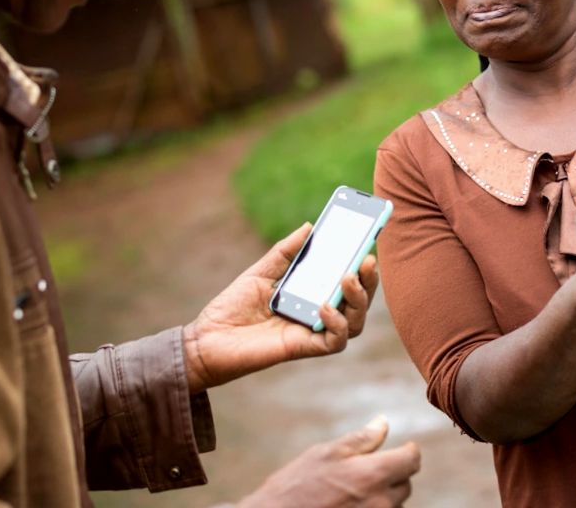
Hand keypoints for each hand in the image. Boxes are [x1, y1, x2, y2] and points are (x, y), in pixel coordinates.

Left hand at [182, 223, 378, 393]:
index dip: (361, 265)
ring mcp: (312, 332)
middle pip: (358, 302)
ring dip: (358, 300)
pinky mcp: (303, 348)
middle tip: (366, 259)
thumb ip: (285, 252)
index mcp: (310, 295)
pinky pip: (334, 341)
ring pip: (354, 322)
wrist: (206, 338)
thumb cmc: (232, 307)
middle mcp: (317, 315)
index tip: (368, 241)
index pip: (345, 281)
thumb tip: (310, 227)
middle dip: (368, 281)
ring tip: (347, 277)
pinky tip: (324, 305)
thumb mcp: (260, 272)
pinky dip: (336, 323)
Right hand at [238, 416, 420, 507]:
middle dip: (393, 474)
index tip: (403, 448)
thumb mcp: (326, 453)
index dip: (409, 451)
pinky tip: (349, 504)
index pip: (411, 461)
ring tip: (350, 491)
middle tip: (366, 469)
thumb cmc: (297, 485)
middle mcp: (381, 503)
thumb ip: (361, 439)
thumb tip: (383, 422)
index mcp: (373, 475)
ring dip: (382, 495)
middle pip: (405, 485)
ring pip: (393, 505)